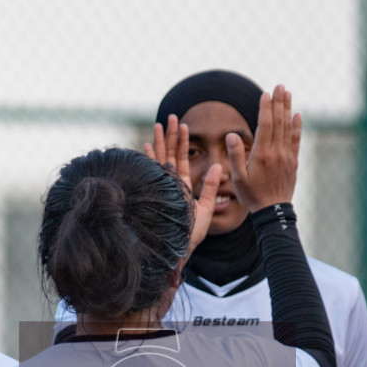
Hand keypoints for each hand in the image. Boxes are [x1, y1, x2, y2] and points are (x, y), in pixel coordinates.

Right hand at [145, 117, 221, 254]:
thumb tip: (219, 166)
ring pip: (161, 160)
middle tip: (170, 117)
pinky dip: (149, 159)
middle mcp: (170, 185)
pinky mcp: (157, 193)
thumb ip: (211, 187)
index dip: (182, 143)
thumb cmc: (192, 234)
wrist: (179, 249)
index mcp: (181, 187)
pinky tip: (147, 145)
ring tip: (160, 123)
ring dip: (161, 141)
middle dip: (170, 136)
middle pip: (170, 155)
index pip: (181, 160)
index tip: (183, 125)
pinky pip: (153, 172)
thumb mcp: (207, 208)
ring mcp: (162, 188)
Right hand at [226, 85, 302, 211]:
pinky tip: (298, 115)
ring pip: (288, 128)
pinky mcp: (293, 162)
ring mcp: (287, 156)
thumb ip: (235, 156)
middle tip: (280, 85)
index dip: (266, 108)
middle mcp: (276, 152)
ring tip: (288, 93)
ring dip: (288, 109)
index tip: (266, 93)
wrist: (273, 212)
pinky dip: (297, 127)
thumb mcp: (238, 179)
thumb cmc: (252, 196)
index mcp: (261, 154)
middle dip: (279, 102)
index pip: (265, 125)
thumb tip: (232, 135)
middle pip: (279, 122)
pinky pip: (296, 140)